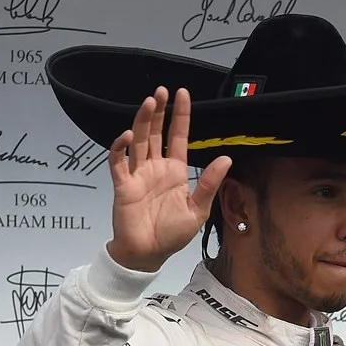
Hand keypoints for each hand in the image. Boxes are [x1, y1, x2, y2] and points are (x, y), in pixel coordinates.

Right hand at [105, 87, 232, 272]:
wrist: (148, 254)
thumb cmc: (172, 233)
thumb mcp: (197, 209)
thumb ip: (208, 183)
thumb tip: (226, 159)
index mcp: (175, 171)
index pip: (178, 137)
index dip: (181, 116)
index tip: (183, 94)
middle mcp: (156, 167)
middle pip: (156, 133)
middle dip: (159, 112)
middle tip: (161, 91)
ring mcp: (138, 174)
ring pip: (139, 141)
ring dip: (142, 122)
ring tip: (149, 103)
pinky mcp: (123, 185)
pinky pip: (119, 163)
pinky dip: (120, 148)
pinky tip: (128, 136)